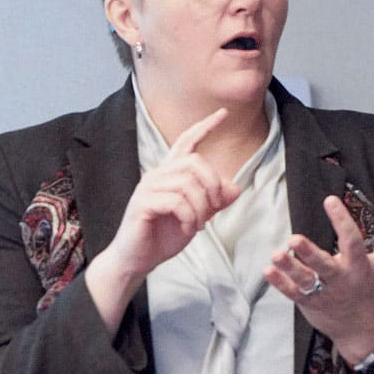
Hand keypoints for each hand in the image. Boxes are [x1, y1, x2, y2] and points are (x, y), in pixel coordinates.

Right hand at [107, 108, 241, 276]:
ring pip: (188, 184)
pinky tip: (188, 230)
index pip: (187, 141)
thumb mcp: (198, 218)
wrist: (137, 259)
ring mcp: (148, 187)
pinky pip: (176, 202)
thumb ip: (214, 202)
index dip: (205, 127)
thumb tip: (235, 187)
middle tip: (214, 209)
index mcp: (170, 174)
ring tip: (198, 225)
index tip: (223, 114)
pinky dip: (190, 218)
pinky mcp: (143, 203)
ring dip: (201, 208)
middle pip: (194, 162)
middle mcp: (158, 175)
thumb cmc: (163, 237)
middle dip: (212, 185)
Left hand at [268, 193, 373, 363]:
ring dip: (289, 268)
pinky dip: (281, 283)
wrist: (364, 330)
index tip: (330, 200)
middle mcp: (341, 280)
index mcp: (360, 266)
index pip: (352, 241)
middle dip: (309, 253)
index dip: (341, 220)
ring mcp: (324, 293)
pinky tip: (268, 271)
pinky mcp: (310, 303)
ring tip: (276, 255)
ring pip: (305, 280)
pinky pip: (294, 293)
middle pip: (324, 266)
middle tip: (294, 239)